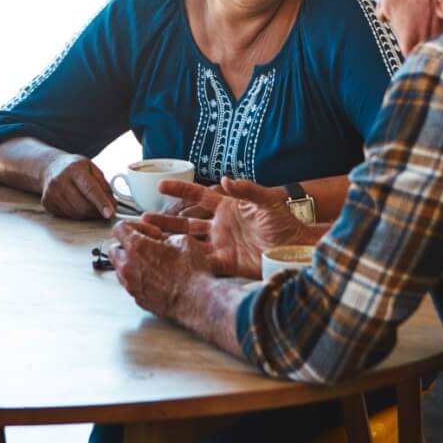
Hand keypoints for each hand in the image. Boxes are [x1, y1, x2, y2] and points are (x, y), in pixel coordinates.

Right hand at [40, 154, 117, 219]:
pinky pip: (68, 216)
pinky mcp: (47, 203)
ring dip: (89, 214)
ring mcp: (51, 193)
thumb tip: (113, 204)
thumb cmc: (74, 168)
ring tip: (92, 205)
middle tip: (107, 210)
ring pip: (76, 214)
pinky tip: (78, 203)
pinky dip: (77, 214)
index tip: (110, 213)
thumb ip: (104, 185)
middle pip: (83, 206)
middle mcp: (60, 180)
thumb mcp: (92, 168)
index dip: (101, 202)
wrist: (51, 167)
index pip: (90, 189)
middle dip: (98, 212)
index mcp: (74, 169)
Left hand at [107, 219, 211, 318]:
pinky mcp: (137, 298)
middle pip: (114, 249)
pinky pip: (130, 284)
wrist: (197, 299)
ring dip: (131, 262)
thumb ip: (164, 236)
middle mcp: (128, 266)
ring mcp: (131, 285)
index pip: (120, 228)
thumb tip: (160, 238)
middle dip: (128, 245)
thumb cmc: (192, 271)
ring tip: (151, 262)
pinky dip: (138, 278)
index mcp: (137, 247)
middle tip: (146, 246)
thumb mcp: (182, 240)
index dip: (135, 226)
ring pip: (120, 268)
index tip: (148, 231)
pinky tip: (155, 277)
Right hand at [147, 178, 313, 278]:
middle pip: (186, 221)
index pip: (198, 196)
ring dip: (170, 240)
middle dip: (165, 220)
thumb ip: (246, 189)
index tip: (161, 185)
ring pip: (189, 242)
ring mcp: (221, 244)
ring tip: (149, 238)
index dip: (180, 190)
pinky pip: (202, 261)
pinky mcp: (227, 262)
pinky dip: (187, 260)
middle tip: (144, 219)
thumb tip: (226, 180)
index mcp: (227, 206)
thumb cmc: (285, 219)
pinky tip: (171, 260)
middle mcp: (220, 225)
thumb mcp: (266, 200)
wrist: (298, 246)